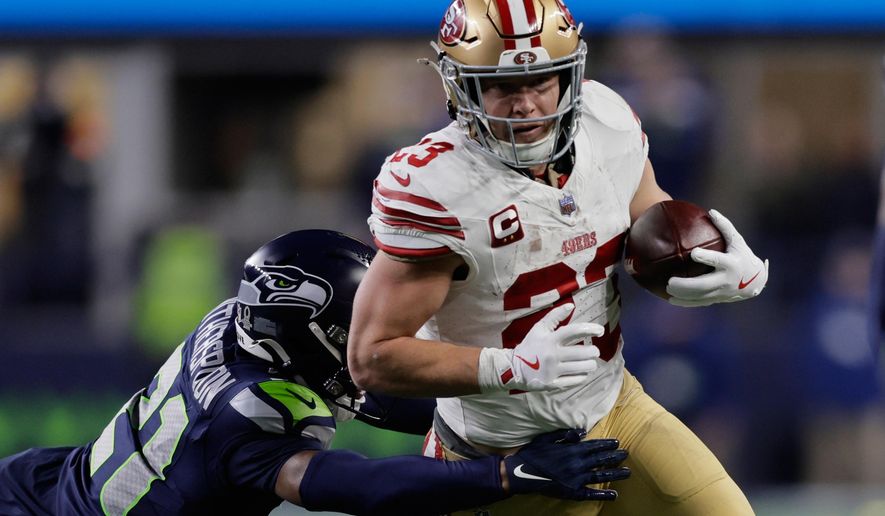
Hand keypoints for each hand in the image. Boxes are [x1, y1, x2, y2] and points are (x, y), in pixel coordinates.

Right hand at [503, 429, 629, 500]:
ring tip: (627, 472)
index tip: (617, 442)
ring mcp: (577, 479)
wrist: (521, 473)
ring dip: (615, 473)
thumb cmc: (533, 454)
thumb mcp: (547, 438)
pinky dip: (603, 494)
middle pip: (601, 459)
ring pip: (601, 475)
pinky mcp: (573, 492)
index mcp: (572, 450)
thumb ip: (565, 434)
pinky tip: (614, 494)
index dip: (607, 444)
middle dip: (615, 456)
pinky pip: (591, 494)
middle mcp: (578, 464)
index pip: (595, 446)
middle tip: (626, 454)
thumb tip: (581, 432)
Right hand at [508, 303, 602, 390]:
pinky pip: (575, 381)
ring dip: (590, 364)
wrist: (513, 368)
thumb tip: (571, 306)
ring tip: (590, 362)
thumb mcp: (539, 328)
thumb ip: (554, 316)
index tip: (600, 330)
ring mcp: (553, 371)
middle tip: (593, 351)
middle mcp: (552, 355)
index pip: (574, 331)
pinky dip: (582, 376)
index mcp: (549, 339)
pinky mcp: (552, 384)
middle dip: (593, 351)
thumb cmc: (530, 346)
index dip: (589, 329)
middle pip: (583, 353)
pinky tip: (582, 372)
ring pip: (582, 368)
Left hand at [666, 209, 768, 306]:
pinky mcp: (718, 299)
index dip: (706, 257)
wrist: (756, 280)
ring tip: (667, 290)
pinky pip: (700, 303)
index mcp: (731, 264)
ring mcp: (722, 293)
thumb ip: (725, 226)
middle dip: (687, 285)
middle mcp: (726, 280)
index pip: (717, 260)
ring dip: (683, 296)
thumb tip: (711, 211)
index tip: (693, 253)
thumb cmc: (742, 255)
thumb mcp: (737, 241)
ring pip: (700, 297)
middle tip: (670, 281)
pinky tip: (671, 300)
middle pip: (704, 285)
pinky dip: (686, 303)